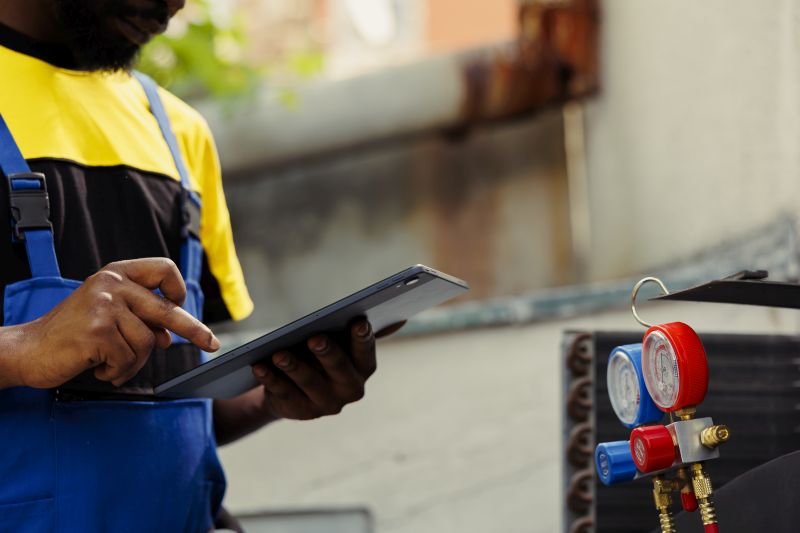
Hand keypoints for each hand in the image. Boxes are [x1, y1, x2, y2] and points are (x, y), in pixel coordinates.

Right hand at [5, 258, 218, 388]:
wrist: (28, 350)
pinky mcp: (98, 331)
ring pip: (147, 343)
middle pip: (167, 310)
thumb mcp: (107, 316)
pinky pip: (129, 359)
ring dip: (133, 363)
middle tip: (212, 344)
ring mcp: (105, 306)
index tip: (182, 304)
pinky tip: (100, 369)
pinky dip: (118, 372)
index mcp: (116, 274)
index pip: (163, 268)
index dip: (177, 289)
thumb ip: (139, 319)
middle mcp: (112, 284)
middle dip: (193, 330)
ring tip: (110, 364)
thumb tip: (168, 336)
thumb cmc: (70, 334)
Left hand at [251, 320, 403, 420]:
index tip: (358, 321)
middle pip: (338, 369)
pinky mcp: (298, 411)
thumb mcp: (343, 342)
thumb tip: (401, 319)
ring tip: (279, 353)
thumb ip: (365, 332)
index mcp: (364, 368)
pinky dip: (271, 379)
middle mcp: (349, 389)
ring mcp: (324, 404)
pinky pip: (283, 394)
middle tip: (315, 337)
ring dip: (294, 367)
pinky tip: (259, 365)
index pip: (365, 352)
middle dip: (327, 353)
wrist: (294, 389)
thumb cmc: (322, 356)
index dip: (362, 338)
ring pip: (308, 382)